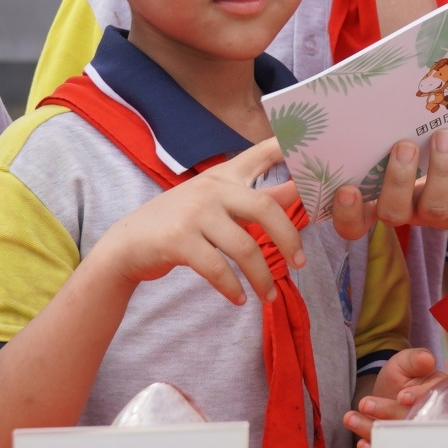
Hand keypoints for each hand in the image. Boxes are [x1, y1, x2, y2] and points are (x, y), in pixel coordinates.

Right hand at [93, 137, 300, 306]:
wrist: (127, 244)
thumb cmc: (180, 222)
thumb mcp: (215, 201)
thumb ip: (253, 197)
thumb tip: (297, 191)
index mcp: (224, 175)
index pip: (262, 152)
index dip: (291, 147)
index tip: (319, 150)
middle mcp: (212, 188)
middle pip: (265, 209)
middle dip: (289, 239)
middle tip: (300, 263)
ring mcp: (194, 213)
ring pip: (245, 247)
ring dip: (261, 278)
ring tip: (268, 295)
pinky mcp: (179, 240)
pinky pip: (218, 268)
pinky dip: (233, 288)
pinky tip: (240, 300)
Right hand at [329, 131, 447, 241]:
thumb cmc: (418, 148)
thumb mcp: (398, 144)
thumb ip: (385, 134)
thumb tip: (381, 98)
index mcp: (377, 198)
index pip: (353, 222)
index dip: (346, 214)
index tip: (346, 189)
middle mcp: (404, 211)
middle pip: (392, 213)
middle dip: (398, 180)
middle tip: (404, 145)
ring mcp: (434, 216)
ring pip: (435, 207)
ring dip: (439, 170)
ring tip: (443, 136)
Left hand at [345, 346, 446, 447]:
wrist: (386, 396)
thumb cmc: (401, 376)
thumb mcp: (405, 363)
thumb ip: (414, 359)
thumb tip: (427, 359)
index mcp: (440, 395)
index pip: (433, 399)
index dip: (419, 398)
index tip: (402, 397)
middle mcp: (432, 419)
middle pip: (414, 420)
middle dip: (389, 413)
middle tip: (365, 403)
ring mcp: (416, 438)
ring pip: (399, 437)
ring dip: (375, 430)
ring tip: (350, 418)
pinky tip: (361, 444)